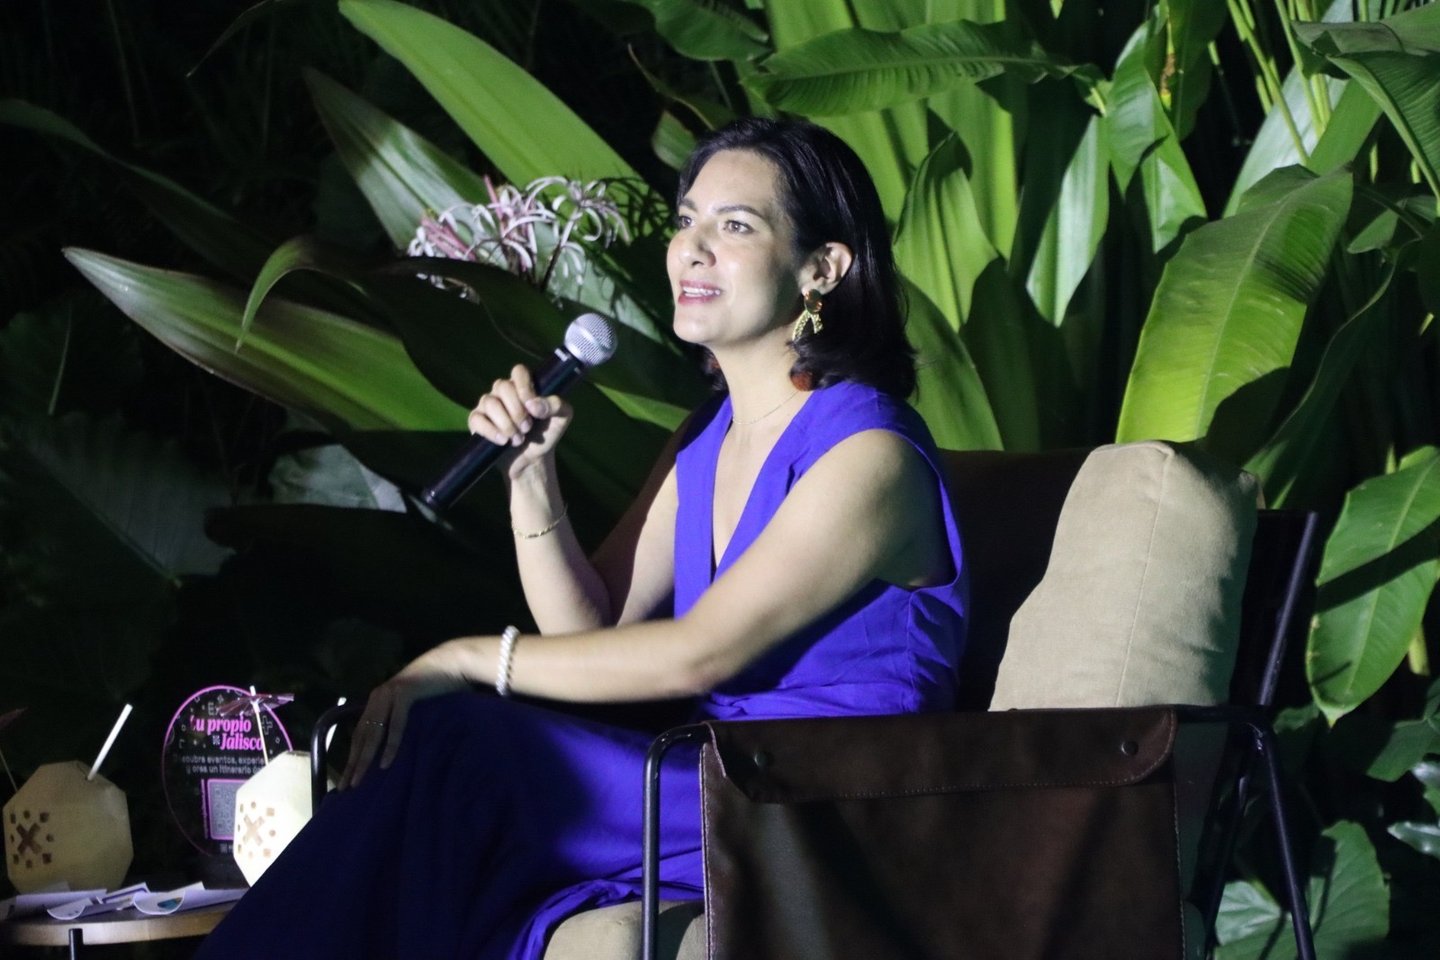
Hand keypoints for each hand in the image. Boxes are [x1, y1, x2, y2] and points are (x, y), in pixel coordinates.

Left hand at [338, 644, 469, 789]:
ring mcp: (390, 694)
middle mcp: (378, 697)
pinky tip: (385, 762)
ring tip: (360, 780)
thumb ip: (399, 718)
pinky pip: (395, 724)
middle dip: (353, 763)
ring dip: (365, 759)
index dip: (352, 756)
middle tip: (347, 786)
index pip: (359, 733)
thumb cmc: (435, 686)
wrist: (451, 662)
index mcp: (376, 700)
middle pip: (361, 736)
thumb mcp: (411, 704)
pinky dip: (390, 744)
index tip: (347, 779)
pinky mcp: (405, 694)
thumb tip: (392, 744)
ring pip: (374, 733)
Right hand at [466, 364, 572, 479]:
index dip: (524, 387)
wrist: (532, 459)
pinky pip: (476, 419)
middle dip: (517, 411)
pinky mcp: (477, 421)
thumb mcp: (562, 418)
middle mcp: (503, 392)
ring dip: (506, 423)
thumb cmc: (546, 433)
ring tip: (518, 439)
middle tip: (527, 428)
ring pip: (490, 403)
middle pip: (503, 386)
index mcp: (524, 386)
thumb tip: (533, 405)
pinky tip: (503, 441)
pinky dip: (491, 431)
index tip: (532, 407)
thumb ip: (556, 405)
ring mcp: (488, 405)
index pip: (519, 371)